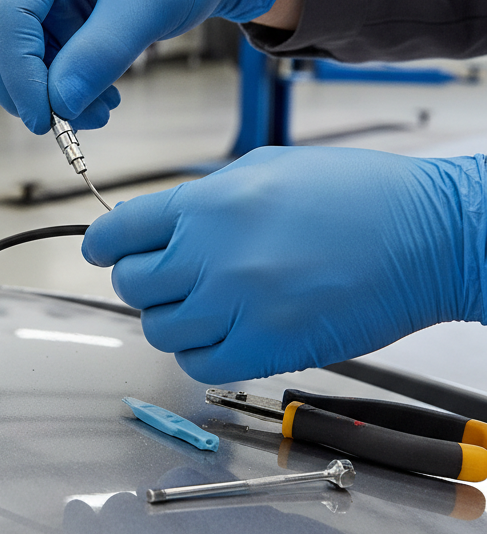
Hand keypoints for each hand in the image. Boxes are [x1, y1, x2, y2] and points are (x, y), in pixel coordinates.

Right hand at [0, 0, 293, 132]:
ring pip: (14, 62)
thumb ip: (101, 53)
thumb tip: (58, 104)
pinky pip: (41, 65)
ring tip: (104, 109)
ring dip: (51, 95)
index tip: (45, 119)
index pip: (7, 20)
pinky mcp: (52, 17)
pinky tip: (104, 96)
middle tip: (65, 124)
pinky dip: (65, 89)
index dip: (20, 76)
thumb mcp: (150, 3)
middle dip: (26, 88)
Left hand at [82, 146, 486, 382]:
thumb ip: (204, 201)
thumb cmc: (361, 196)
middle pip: (132, 284)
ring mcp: (237, 305)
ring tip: (202, 305)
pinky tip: (221, 334)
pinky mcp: (266, 348)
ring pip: (159, 328)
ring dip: (172, 318)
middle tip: (164, 278)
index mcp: (209, 203)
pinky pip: (198, 364)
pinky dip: (200, 353)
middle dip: (142, 281)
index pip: (118, 231)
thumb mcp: (266, 169)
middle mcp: (213, 254)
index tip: (102, 251)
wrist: (430, 236)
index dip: (102, 244)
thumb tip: (160, 226)